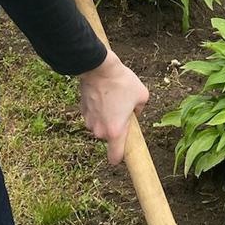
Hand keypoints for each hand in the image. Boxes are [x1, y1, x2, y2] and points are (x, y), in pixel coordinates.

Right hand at [79, 50, 149, 164]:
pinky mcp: (82, 111)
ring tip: (113, 98)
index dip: (120, 157)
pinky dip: (98, 109)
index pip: (115, 157)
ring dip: (106, 117)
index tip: (124, 153)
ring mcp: (89, 121)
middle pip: (109, 137)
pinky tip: (103, 95)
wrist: (99, 67)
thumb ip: (140, 110)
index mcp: (115, 131)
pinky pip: (94, 115)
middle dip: (116, 127)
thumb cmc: (121, 82)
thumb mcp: (142, 95)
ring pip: (101, 125)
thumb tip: (134, 113)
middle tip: (123, 110)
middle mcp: (100, 130)